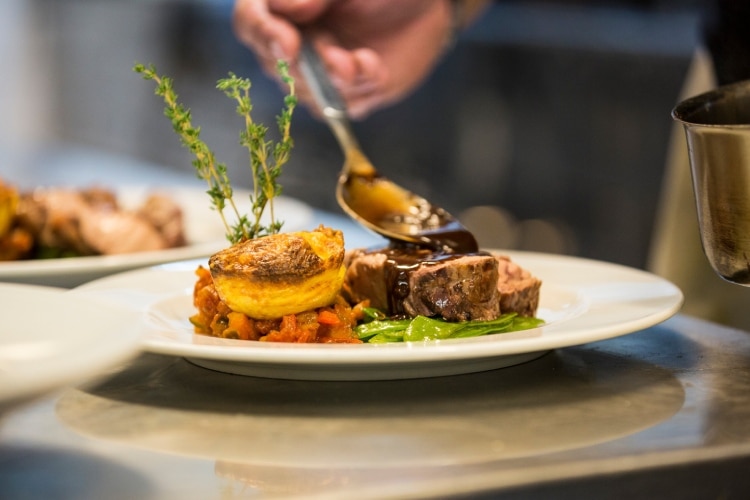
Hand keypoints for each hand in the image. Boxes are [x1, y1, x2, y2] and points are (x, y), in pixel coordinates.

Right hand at [232, 0, 454, 118]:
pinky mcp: (352, 94)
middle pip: (274, 65)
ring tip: (355, 62)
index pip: (249, 23)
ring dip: (331, 81)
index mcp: (284, 10)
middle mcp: (297, 43)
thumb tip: (286, 8)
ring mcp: (322, 73)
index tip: (286, 40)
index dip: (262, 33)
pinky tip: (374, 67)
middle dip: (300, 66)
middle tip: (329, 57)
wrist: (425, 6)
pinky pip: (344, 106)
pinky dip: (360, 89)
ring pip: (308, 92)